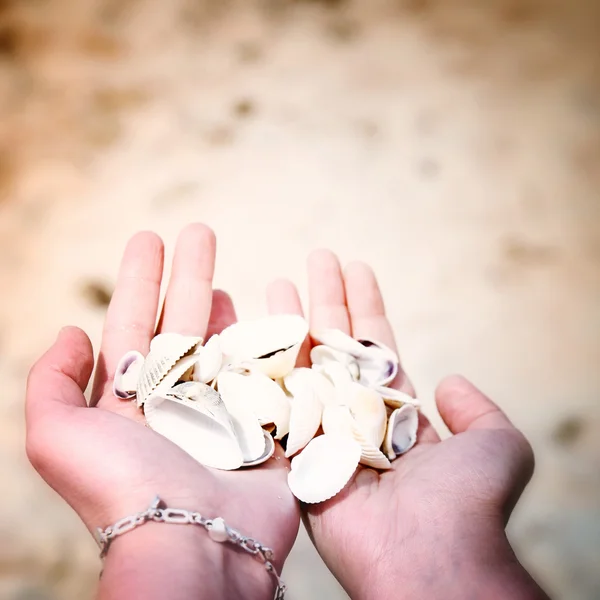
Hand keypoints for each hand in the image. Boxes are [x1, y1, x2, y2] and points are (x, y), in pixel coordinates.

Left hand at [26, 225, 299, 599]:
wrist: (196, 545)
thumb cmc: (125, 490)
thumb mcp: (57, 437)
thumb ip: (51, 382)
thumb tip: (71, 331)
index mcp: (132, 397)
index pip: (134, 323)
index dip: (141, 279)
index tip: (151, 238)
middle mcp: (176, 399)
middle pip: (183, 322)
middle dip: (190, 275)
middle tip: (200, 232)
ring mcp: (222, 410)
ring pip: (224, 343)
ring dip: (226, 306)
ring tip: (230, 273)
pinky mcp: (263, 425)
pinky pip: (267, 373)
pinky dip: (271, 344)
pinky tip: (275, 315)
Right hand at [266, 250, 548, 599]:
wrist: (427, 559)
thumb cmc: (467, 502)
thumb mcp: (499, 447)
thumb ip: (480, 411)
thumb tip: (451, 381)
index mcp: (396, 411)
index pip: (373, 344)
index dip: (363, 304)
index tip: (352, 266)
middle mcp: (355, 416)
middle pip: (334, 346)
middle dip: (323, 300)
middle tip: (314, 258)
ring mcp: (321, 433)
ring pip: (300, 366)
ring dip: (289, 323)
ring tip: (275, 282)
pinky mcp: (292, 454)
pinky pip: (274, 405)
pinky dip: (261, 369)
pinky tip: (245, 334)